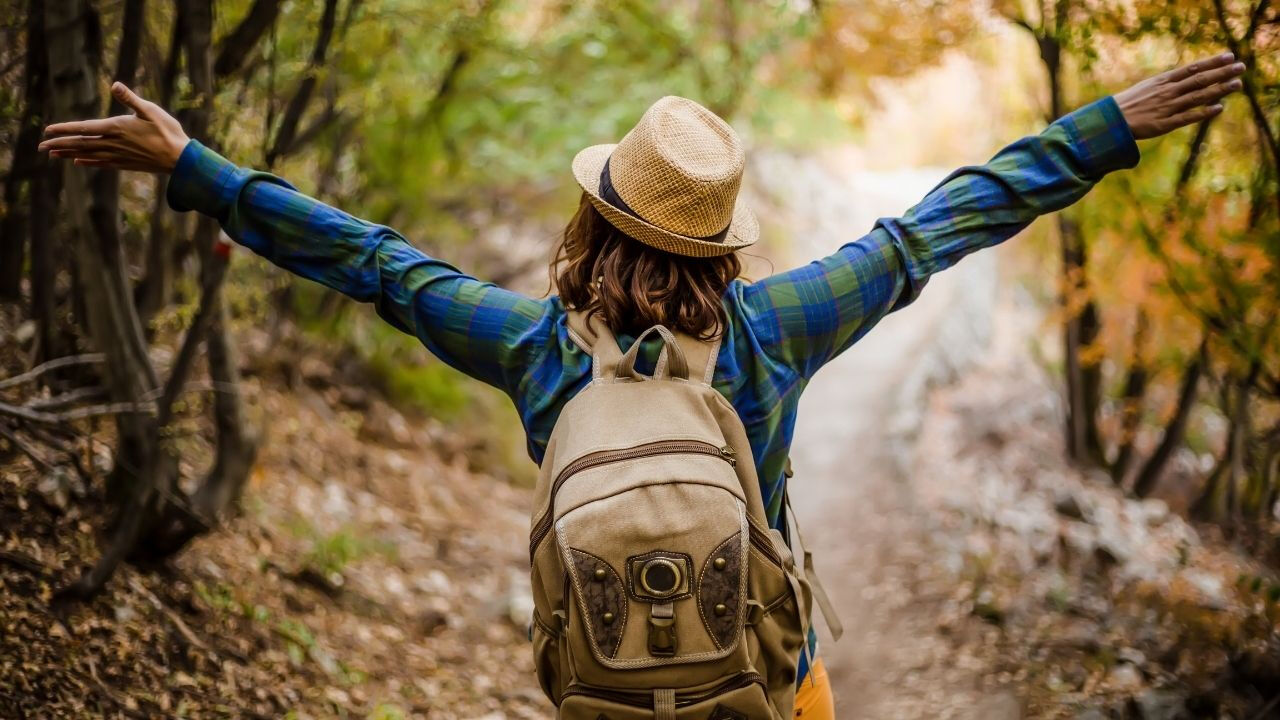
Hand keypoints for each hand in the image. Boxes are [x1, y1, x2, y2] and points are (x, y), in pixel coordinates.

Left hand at [39, 82, 188, 172]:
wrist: (180, 159)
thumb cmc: (168, 132)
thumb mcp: (150, 110)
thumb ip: (130, 98)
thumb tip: (114, 84)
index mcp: (116, 128)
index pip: (83, 128)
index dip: (64, 129)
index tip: (48, 130)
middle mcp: (113, 143)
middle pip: (80, 144)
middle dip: (59, 144)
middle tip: (41, 146)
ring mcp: (118, 156)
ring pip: (87, 155)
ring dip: (68, 154)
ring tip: (53, 154)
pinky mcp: (125, 164)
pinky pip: (101, 163)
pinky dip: (87, 162)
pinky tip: (78, 162)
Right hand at [1114, 52, 1245, 139]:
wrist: (1109, 121)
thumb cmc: (1128, 104)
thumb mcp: (1147, 87)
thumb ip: (1167, 83)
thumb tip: (1186, 78)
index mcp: (1162, 81)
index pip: (1192, 68)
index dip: (1212, 62)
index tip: (1229, 56)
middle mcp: (1167, 92)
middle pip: (1199, 80)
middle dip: (1221, 73)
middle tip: (1241, 67)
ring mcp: (1166, 108)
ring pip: (1197, 97)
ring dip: (1219, 90)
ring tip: (1237, 84)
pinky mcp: (1163, 124)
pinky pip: (1187, 117)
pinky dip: (1204, 112)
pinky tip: (1219, 108)